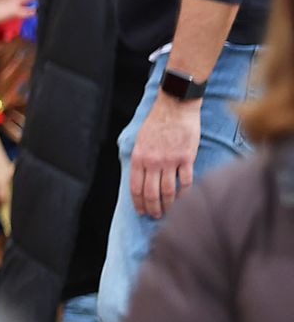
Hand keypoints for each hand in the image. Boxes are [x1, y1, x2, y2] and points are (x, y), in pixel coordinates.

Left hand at [129, 91, 201, 220]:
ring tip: (168, 212)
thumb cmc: (157, 122)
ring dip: (168, 205)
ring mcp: (170, 160)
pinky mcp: (186, 157)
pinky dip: (184, 194)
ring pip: (167, 191)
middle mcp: (152, 161)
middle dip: (152, 208)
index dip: (138, 203)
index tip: (141, 212)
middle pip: (151, 193)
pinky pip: (185, 182)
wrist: (175, 105)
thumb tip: (139, 179)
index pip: (135, 187)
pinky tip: (183, 199)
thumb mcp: (140, 140)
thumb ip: (140, 159)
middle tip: (156, 216)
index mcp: (139, 157)